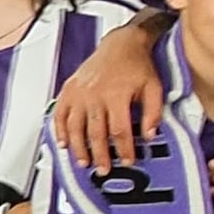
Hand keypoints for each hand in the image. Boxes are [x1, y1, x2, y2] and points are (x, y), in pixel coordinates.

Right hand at [46, 33, 170, 176]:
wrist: (121, 43)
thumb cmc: (137, 65)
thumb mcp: (154, 87)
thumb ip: (153, 112)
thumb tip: (149, 136)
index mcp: (117, 95)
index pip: (120, 130)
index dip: (123, 149)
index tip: (127, 161)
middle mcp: (95, 95)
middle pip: (95, 133)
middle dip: (100, 155)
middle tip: (103, 170)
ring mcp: (79, 93)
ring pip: (75, 127)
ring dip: (78, 148)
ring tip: (83, 163)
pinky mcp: (68, 90)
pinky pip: (60, 114)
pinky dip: (59, 130)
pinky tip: (62, 143)